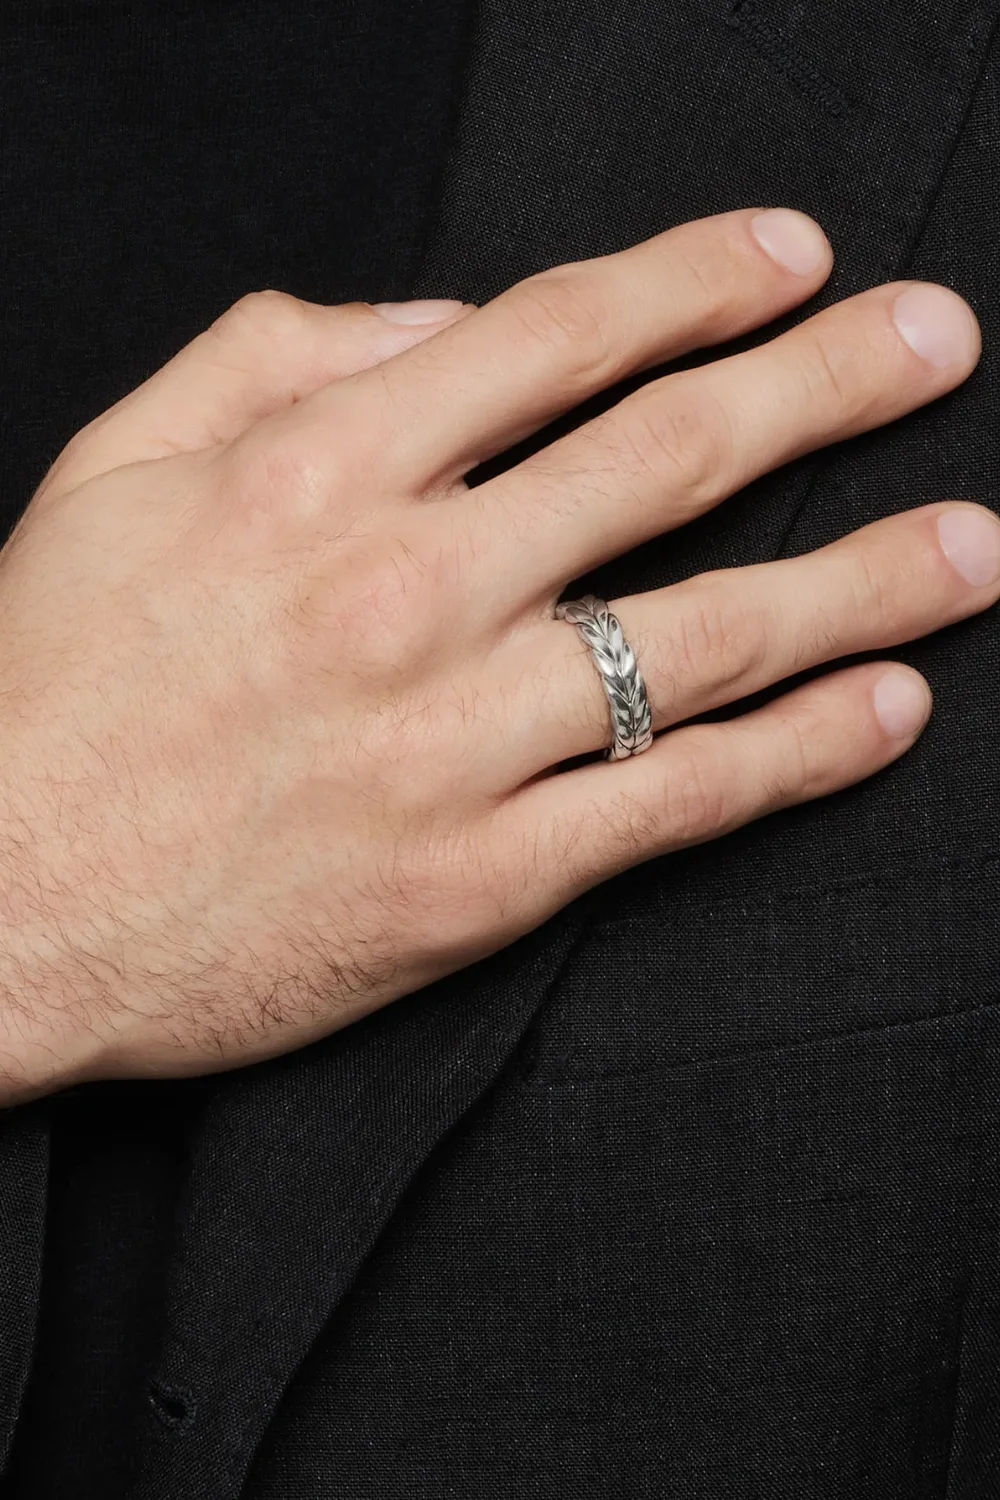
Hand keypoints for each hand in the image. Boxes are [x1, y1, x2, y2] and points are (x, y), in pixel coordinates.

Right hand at [0, 208, 994, 1102]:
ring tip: (976, 544)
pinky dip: (797, 754)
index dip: (696, 282)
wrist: (2, 901)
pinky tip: (891, 710)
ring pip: (708, 636)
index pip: (557, 336)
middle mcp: (409, 588)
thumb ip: (279, 356)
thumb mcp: (119, 463)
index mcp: (322, 470)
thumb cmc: (50, 680)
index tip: (793, 260)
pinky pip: (673, 802)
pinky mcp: (476, 880)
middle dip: (826, 384)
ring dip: (866, 579)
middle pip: (670, 457)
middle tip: (938, 345)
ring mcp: (453, 742)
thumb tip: (441, 326)